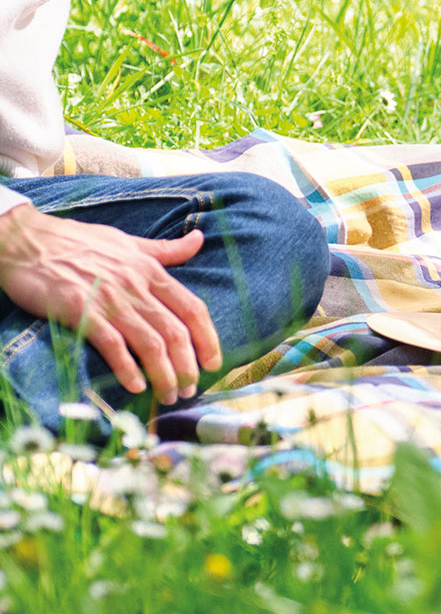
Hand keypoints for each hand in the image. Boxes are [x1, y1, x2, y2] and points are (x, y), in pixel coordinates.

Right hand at [0, 204, 221, 405]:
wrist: (31, 241)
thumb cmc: (81, 241)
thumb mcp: (130, 241)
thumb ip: (166, 249)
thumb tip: (199, 239)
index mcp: (151, 270)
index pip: (192, 308)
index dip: (207, 338)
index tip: (215, 362)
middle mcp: (136, 286)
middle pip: (175, 331)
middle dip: (188, 366)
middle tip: (190, 390)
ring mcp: (109, 300)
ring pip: (149, 342)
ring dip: (163, 374)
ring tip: (169, 395)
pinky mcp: (81, 312)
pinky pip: (112, 344)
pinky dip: (127, 368)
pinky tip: (135, 387)